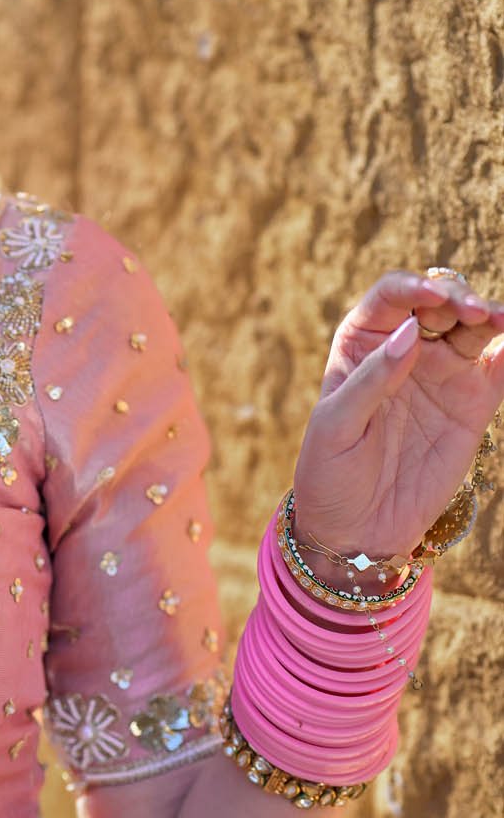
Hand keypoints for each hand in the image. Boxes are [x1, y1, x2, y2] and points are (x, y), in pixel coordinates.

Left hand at [290, 267, 503, 560]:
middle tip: (474, 312)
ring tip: (499, 320)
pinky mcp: (472, 404)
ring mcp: (442, 373)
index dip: (414, 287)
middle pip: (440, 302)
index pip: (393, 297)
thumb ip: (373, 377)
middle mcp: (406, 349)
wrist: (356, 530)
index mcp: (363, 343)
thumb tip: (413, 329)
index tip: (431, 296)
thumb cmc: (329, 473)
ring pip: (474, 327)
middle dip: (458, 297)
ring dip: (491, 315)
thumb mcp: (336, 425)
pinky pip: (499, 368)